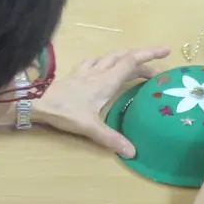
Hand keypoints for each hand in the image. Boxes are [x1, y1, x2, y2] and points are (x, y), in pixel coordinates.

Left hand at [32, 46, 169, 157]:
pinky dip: (104, 61)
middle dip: (142, 57)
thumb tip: (132, 152)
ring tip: (134, 64)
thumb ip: (111, 138)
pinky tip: (102, 66)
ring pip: (109, 57)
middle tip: (157, 65)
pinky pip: (93, 61)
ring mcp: (85, 71)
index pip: (132, 62)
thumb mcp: (90, 128)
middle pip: (123, 57)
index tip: (166, 51)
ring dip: (124, 57)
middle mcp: (98, 72)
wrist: (36, 103)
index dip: (150, 55)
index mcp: (106, 81)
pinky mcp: (74, 74)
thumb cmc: (65, 112)